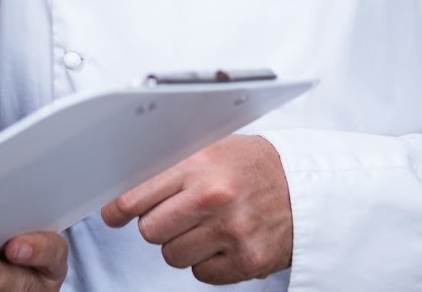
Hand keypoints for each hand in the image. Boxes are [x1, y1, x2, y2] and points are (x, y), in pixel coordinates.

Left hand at [100, 134, 291, 284]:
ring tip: (205, 225)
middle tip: (177, 214)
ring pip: (172, 255)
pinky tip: (222, 241)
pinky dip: (207, 263)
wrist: (307, 187)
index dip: (119, 209)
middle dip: (158, 225)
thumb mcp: (214, 147)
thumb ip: (173, 165)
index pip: (136, 196)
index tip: (114, 213)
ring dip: (182, 245)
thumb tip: (123, 184)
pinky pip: (200, 274)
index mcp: (201, 163)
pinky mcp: (246, 260)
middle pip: (150, 231)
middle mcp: (214, 196)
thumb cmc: (254, 166)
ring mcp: (232, 231)